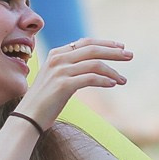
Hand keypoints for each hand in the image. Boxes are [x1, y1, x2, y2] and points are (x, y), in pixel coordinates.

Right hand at [17, 38, 131, 127]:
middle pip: (92, 49)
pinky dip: (104, 80)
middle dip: (114, 52)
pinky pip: (91, 78)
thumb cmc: (44, 101)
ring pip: (94, 64)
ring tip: (123, 80)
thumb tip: (92, 66)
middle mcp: (58, 59)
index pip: (85, 42)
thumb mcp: (56, 78)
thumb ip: (70, 68)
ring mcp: (60, 71)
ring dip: (113, 71)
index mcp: (56, 54)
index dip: (105, 43)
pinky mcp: (63, 85)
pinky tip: (113, 84)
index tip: (120, 47)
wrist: (28, 117)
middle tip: (130, 56)